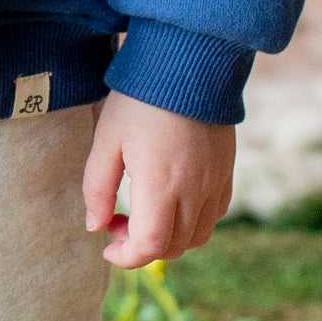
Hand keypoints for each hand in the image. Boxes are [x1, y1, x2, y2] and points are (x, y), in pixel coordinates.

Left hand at [83, 92, 235, 267]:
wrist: (188, 63)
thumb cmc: (140, 99)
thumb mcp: (106, 139)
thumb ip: (97, 188)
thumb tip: (95, 226)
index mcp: (161, 184)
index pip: (150, 246)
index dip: (126, 257)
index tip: (106, 245)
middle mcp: (194, 190)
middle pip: (174, 247)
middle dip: (142, 248)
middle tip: (117, 223)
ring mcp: (215, 182)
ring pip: (197, 236)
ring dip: (168, 238)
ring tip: (143, 214)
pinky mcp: (226, 171)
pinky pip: (214, 215)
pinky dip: (192, 222)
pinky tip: (170, 201)